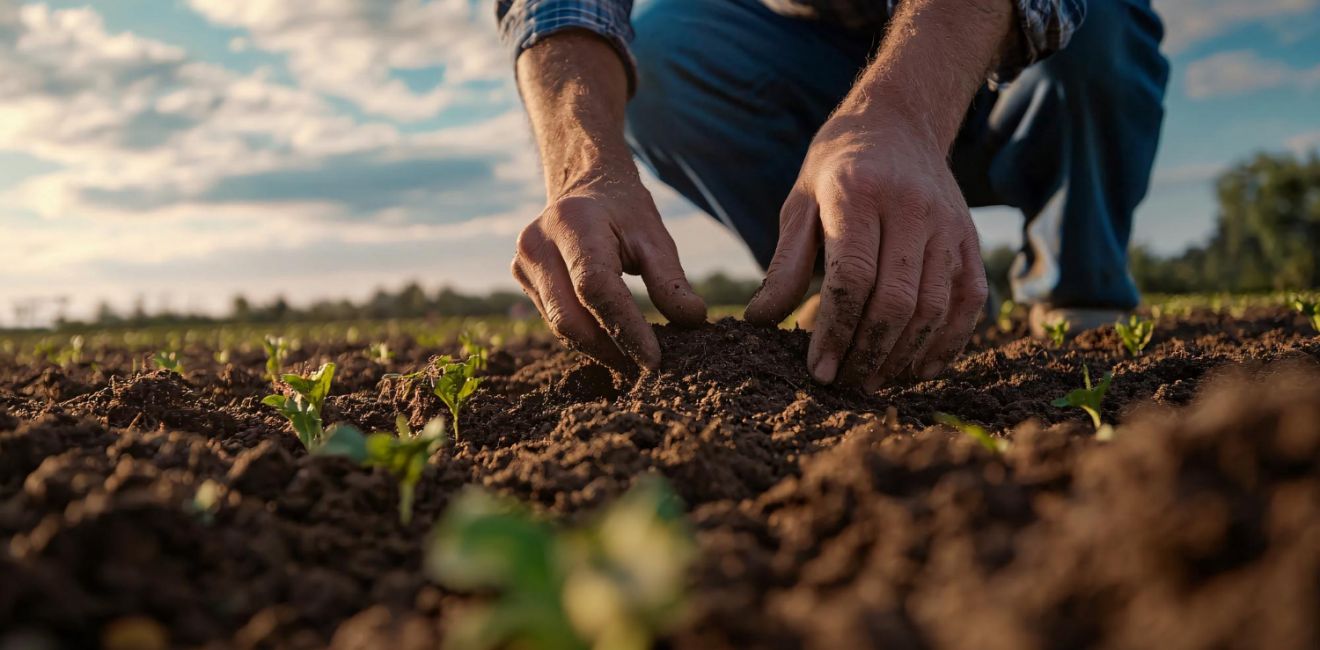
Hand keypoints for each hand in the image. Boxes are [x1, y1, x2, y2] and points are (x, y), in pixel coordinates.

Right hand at [512, 179, 706, 370]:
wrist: (583, 186)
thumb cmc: (624, 211)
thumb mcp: (654, 237)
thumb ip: (670, 280)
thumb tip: (693, 320)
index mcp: (573, 223)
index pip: (596, 288)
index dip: (625, 329)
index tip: (654, 360)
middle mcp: (537, 242)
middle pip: (570, 316)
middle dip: (610, 349)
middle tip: (646, 368)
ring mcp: (523, 262)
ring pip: (560, 325)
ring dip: (598, 348)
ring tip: (632, 359)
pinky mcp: (521, 277)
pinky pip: (554, 320)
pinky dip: (585, 336)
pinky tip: (611, 342)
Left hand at [745, 112, 987, 389]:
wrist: (898, 122)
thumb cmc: (836, 168)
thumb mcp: (799, 205)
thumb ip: (784, 264)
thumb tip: (759, 321)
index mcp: (858, 194)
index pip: (853, 278)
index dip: (836, 331)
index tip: (818, 371)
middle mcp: (911, 208)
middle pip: (896, 300)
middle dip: (869, 353)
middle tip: (844, 386)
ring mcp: (947, 224)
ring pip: (934, 307)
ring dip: (904, 355)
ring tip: (873, 382)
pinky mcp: (969, 239)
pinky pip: (968, 300)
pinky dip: (948, 341)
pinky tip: (918, 368)